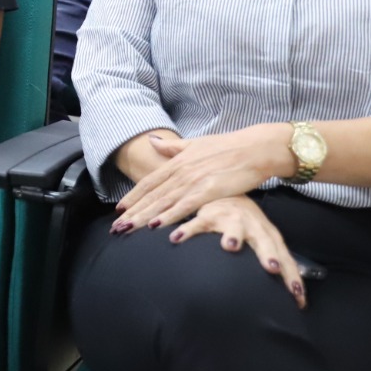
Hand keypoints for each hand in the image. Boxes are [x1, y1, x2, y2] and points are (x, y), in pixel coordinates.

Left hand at [113, 123, 291, 231]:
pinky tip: (155, 226)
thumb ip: (173, 147)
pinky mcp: (208, 190)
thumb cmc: (228, 147)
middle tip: (116, 227)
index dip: (133, 196)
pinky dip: (168, 216)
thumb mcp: (196, 144)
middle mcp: (181, 171)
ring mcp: (193, 181)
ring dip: (143, 217)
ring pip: (162, 202)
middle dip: (132, 212)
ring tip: (126, 229)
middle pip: (151, 195)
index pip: (149, 182)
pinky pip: (184, 206)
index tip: (119, 209)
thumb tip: (152, 141)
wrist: (255, 148)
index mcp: (177, 162)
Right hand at [165, 196, 307, 308]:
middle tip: (273, 268)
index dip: (292, 276)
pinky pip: (196, 224)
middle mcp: (254, 226)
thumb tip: (300, 303)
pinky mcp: (208, 215)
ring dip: (233, 236)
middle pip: (265, 242)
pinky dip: (187, 231)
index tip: (297, 295)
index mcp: (270, 236)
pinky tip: (176, 239)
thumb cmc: (250, 225)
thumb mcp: (267, 242)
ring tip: (230, 246)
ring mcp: (231, 218)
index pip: (286, 258)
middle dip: (269, 254)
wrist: (229, 192)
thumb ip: (279, 267)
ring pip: (233, 228)